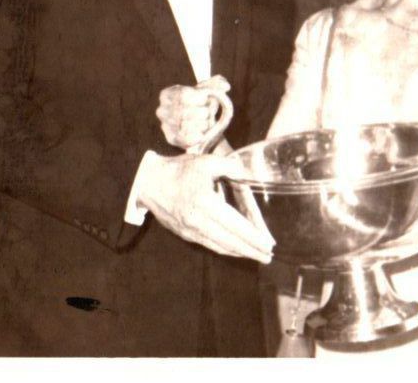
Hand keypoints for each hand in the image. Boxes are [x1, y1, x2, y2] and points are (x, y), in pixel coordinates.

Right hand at [135, 152, 273, 262]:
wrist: (148, 182)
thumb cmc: (179, 170)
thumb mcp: (207, 162)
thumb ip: (232, 167)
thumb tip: (250, 175)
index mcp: (204, 203)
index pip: (235, 225)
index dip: (253, 236)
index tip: (268, 243)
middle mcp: (197, 221)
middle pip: (229, 241)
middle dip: (251, 250)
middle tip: (268, 256)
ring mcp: (190, 230)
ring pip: (219, 246)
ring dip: (239, 253)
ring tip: (257, 256)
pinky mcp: (184, 234)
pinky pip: (209, 245)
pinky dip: (225, 249)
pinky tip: (236, 249)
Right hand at [157, 75, 231, 152]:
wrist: (199, 123)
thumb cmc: (201, 103)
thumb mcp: (208, 89)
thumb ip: (218, 83)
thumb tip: (226, 86)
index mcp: (167, 94)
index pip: (182, 95)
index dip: (198, 98)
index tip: (206, 99)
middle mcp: (162, 110)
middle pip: (184, 112)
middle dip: (202, 113)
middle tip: (208, 113)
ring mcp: (165, 125)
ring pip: (186, 126)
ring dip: (202, 124)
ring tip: (206, 123)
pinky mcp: (171, 139)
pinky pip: (185, 139)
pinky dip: (197, 137)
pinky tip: (203, 134)